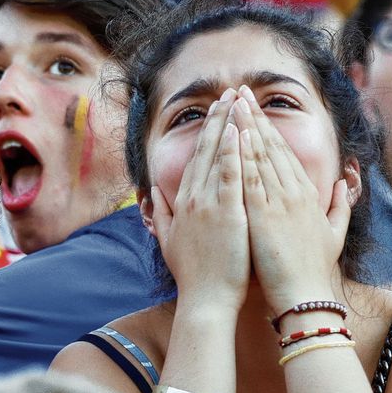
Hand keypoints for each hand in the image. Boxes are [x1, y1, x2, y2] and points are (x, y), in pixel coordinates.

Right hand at [149, 89, 249, 313]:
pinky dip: (233, 151)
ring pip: (218, 155)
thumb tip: (152, 194)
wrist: (205, 299)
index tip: (217, 112)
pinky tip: (238, 130)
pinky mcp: (225, 212)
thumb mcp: (168, 241)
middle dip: (218, 118)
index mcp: (183, 203)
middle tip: (228, 93)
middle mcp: (193, 198)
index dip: (207, 133)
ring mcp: (208, 203)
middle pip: (206, 149)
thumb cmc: (193, 275)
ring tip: (237, 100)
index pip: (196, 159)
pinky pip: (230, 174)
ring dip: (227, 125)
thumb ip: (161, 214)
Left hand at [233, 87, 347, 311]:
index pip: (282, 152)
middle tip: (237, 92)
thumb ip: (340, 205)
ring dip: (245, 127)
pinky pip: (250, 179)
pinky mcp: (264, 216)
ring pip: (260, 156)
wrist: (304, 296)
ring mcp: (279, 202)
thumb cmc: (312, 268)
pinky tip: (233, 137)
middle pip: (270, 146)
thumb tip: (345, 181)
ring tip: (231, 103)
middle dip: (253, 117)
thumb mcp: (334, 232)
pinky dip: (242, 157)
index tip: (252, 108)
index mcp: (305, 194)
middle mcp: (293, 193)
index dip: (266, 127)